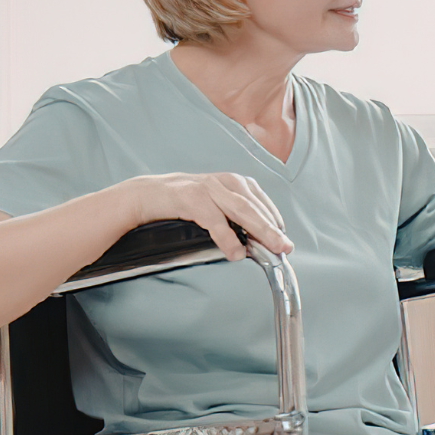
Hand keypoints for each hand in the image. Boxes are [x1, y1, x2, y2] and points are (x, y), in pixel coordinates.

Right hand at [118, 172, 290, 260]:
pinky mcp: (192, 198)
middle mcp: (225, 182)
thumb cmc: (186, 202)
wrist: (148, 194)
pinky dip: (227, 238)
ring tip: (272, 249)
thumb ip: (237, 219)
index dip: (275, 224)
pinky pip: (215, 220)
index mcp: (236, 183)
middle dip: (273, 229)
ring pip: (241, 210)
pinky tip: (236, 252)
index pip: (262, 204)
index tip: (284, 242)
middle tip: (286, 247)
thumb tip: (260, 242)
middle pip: (255, 207)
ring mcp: (209, 188)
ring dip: (260, 231)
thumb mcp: (217, 205)